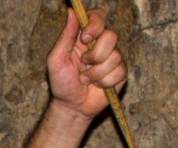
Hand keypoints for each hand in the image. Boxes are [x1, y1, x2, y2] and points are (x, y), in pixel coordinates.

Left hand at [46, 6, 125, 120]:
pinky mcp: (120, 73)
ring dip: (97, 72)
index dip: (95, 24)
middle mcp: (101, 44)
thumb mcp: (56, 59)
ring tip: (86, 79)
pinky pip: (119, 71)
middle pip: (111, 35)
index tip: (84, 38)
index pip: (98, 17)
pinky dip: (105, 82)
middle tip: (83, 64)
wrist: (72, 106)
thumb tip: (71, 11)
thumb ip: (65, 36)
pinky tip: (97, 86)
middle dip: (96, 54)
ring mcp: (112, 58)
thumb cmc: (62, 83)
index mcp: (85, 36)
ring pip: (115, 56)